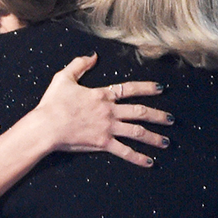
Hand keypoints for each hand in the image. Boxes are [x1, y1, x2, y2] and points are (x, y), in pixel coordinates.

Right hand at [33, 53, 172, 166]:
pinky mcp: (103, 143)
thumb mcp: (63, 78)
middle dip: (158, 115)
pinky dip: (138, 157)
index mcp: (102, 95)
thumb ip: (79, 65)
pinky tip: (149, 162)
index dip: (147, 88)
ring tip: (166, 142)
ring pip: (137, 132)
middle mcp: (109, 111)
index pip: (129, 89)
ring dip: (153, 137)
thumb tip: (93, 55)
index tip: (161, 89)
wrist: (46, 126)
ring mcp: (108, 128)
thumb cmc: (52, 104)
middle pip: (140, 112)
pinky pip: (124, 151)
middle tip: (171, 120)